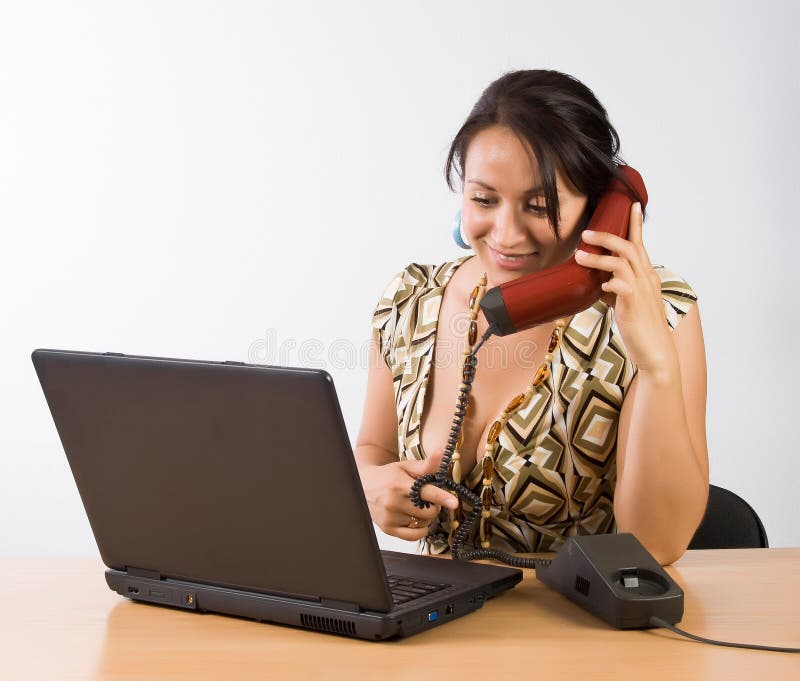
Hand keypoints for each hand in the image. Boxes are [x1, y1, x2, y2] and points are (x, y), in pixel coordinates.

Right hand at [359, 451, 458, 540]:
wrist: (363, 486)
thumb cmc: (388, 475)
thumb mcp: (405, 467)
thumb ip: (425, 465)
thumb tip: (441, 451)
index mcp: (400, 484)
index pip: (425, 492)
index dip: (442, 497)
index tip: (454, 502)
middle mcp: (394, 502)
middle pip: (429, 511)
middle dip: (434, 506)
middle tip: (428, 499)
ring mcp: (390, 517)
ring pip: (423, 524)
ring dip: (426, 517)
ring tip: (417, 507)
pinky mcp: (388, 529)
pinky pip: (414, 536)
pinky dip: (421, 530)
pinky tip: (417, 520)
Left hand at [574, 202, 677, 374]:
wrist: (654, 352)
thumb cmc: (640, 328)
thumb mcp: (627, 303)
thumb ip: (616, 289)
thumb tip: (599, 282)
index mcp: (647, 276)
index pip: (641, 244)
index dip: (636, 224)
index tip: (632, 205)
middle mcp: (646, 279)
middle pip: (630, 247)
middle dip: (608, 236)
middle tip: (586, 232)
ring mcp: (642, 291)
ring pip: (622, 263)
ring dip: (599, 257)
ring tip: (579, 255)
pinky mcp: (634, 305)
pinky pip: (621, 285)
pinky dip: (609, 281)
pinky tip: (599, 284)